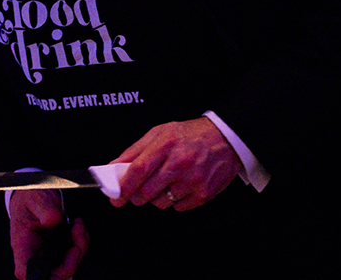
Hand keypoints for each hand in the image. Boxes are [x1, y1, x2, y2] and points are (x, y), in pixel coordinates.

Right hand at [9, 190, 87, 279]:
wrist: (33, 191)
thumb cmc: (31, 196)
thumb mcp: (38, 198)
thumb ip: (46, 210)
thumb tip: (54, 221)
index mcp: (23, 245)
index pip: (26, 272)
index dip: (42, 276)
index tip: (60, 263)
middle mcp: (34, 254)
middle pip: (52, 276)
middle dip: (71, 262)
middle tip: (77, 240)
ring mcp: (46, 254)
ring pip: (66, 267)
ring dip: (79, 248)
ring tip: (78, 227)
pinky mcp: (57, 249)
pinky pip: (72, 256)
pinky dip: (80, 243)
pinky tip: (77, 229)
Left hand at [110, 117, 241, 211]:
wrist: (226, 138)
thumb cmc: (192, 134)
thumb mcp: (160, 132)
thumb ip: (135, 150)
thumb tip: (114, 167)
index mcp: (166, 144)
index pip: (138, 170)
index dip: (123, 186)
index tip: (115, 196)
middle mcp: (180, 162)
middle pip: (146, 192)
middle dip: (136, 196)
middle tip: (138, 190)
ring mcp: (192, 180)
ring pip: (160, 203)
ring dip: (156, 198)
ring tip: (165, 183)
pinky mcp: (203, 193)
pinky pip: (178, 207)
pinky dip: (174, 200)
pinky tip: (180, 186)